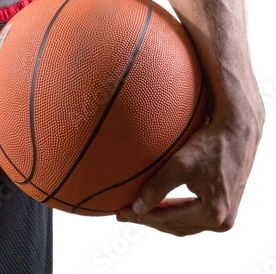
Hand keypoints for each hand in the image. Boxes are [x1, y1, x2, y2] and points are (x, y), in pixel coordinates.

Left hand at [116, 99, 263, 236]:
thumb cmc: (211, 144)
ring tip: (137, 211)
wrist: (238, 132)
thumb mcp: (181, 163)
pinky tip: (158, 204)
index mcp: (213, 213)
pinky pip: (193, 215)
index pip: (169, 220)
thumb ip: (158, 187)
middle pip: (177, 226)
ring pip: (185, 223)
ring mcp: (225, 216)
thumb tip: (137, 208)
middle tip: (123, 213)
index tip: (120, 211)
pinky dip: (175, 212)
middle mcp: (222, 221)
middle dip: (149, 219)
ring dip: (161, 218)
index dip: (142, 216)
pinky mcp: (224, 206)